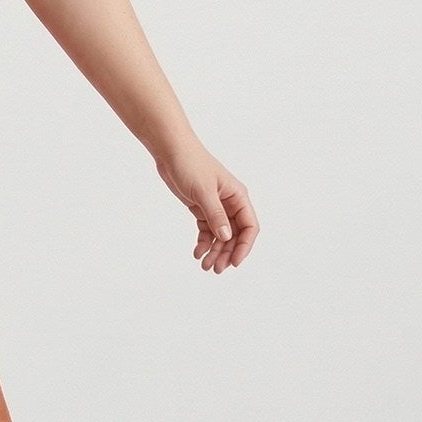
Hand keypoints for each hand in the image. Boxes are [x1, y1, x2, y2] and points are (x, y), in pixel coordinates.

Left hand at [154, 140, 258, 271]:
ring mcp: (216, 206)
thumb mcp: (203, 191)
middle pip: (235, 235)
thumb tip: (226, 238)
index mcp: (238, 196)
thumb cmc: (191, 164)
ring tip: (205, 266)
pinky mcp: (201, 208)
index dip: (245, 246)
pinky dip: (204, 242)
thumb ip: (215, 214)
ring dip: (215, 251)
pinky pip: (207, 230)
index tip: (234, 262)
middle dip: (227, 253)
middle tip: (215, 269)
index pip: (250, 226)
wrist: (171, 151)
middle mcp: (230, 203)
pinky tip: (197, 252)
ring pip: (221, 235)